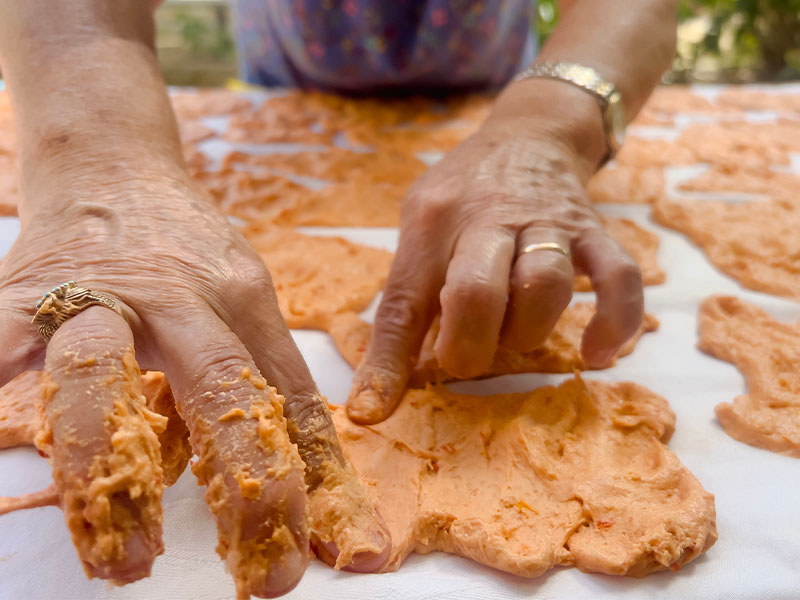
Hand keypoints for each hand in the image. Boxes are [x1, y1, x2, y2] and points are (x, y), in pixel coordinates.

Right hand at [0, 169, 389, 595]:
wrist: (112, 165)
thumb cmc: (188, 248)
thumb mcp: (248, 303)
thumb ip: (268, 384)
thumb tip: (307, 476)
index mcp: (240, 301)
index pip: (288, 397)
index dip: (319, 478)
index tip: (342, 553)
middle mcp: (177, 298)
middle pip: (219, 388)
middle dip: (247, 486)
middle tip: (266, 581)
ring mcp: (96, 296)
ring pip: (97, 380)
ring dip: (109, 475)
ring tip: (123, 561)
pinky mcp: (19, 301)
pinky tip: (2, 442)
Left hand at [347, 116, 643, 423]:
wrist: (530, 137)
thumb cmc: (462, 195)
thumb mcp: (419, 225)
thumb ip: (408, 292)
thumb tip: (386, 380)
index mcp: (432, 222)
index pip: (403, 301)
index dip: (386, 363)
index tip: (370, 414)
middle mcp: (488, 218)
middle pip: (475, 292)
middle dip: (468, 346)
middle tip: (464, 358)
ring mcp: (547, 223)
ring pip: (544, 286)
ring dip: (527, 332)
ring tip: (515, 336)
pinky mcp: (593, 232)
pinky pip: (618, 279)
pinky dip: (614, 322)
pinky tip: (596, 354)